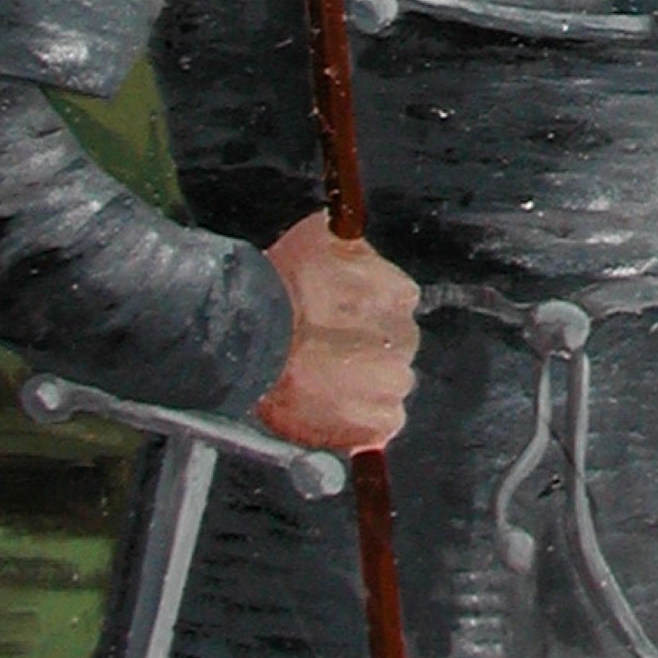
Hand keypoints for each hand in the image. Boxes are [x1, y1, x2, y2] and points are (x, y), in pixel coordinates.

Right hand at [256, 212, 419, 451]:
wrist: (253, 339)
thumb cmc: (281, 284)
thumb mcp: (321, 237)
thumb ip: (352, 246)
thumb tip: (356, 234)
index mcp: (399, 295)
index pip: (394, 303)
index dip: (363, 312)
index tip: (337, 320)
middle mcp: (405, 338)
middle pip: (393, 345)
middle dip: (365, 348)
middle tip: (324, 353)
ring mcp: (394, 384)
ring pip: (387, 384)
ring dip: (362, 384)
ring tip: (320, 382)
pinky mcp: (378, 423)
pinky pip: (379, 422)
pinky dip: (359, 420)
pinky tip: (330, 409)